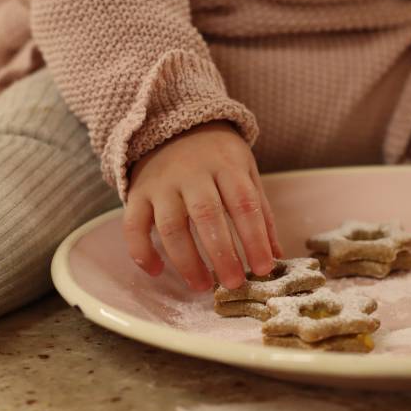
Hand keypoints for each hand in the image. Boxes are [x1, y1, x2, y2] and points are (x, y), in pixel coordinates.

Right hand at [123, 121, 282, 290]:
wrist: (173, 125)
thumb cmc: (217, 157)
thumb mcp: (245, 172)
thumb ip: (260, 212)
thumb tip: (276, 255)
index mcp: (226, 166)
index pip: (243, 203)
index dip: (254, 238)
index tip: (263, 268)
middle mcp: (192, 173)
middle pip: (207, 215)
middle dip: (221, 254)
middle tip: (233, 284)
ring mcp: (161, 183)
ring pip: (171, 225)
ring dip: (186, 260)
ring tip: (201, 286)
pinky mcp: (137, 193)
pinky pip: (133, 225)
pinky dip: (141, 251)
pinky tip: (156, 270)